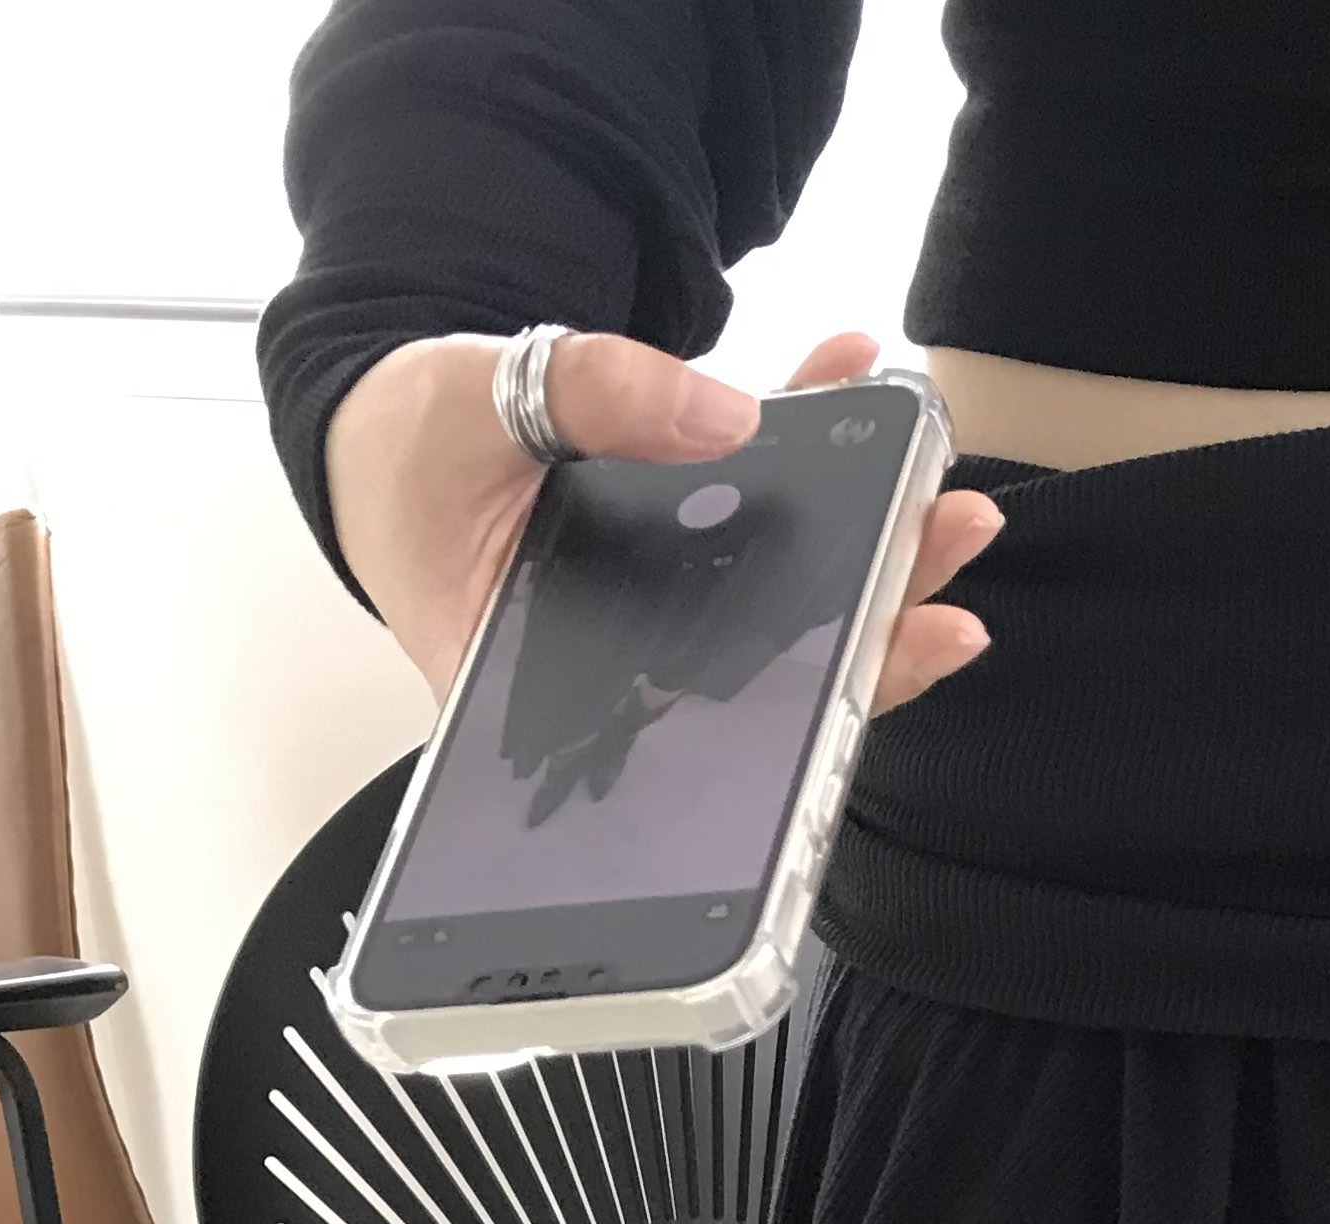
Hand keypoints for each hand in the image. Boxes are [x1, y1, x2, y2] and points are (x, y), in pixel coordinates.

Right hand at [325, 324, 1002, 709]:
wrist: (379, 432)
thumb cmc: (406, 450)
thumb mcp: (475, 403)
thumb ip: (592, 397)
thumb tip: (727, 416)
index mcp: (561, 691)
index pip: (711, 725)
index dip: (816, 702)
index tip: (896, 649)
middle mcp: (629, 677)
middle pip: (778, 676)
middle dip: (879, 617)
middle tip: (949, 547)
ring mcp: (668, 629)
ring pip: (791, 610)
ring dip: (876, 547)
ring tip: (944, 493)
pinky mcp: (688, 567)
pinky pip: (770, 529)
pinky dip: (822, 465)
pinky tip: (857, 392)